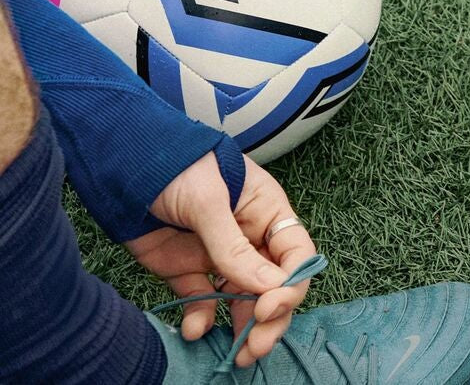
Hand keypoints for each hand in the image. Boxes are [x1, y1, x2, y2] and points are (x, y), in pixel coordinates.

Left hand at [126, 152, 315, 368]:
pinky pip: (204, 303)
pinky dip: (202, 321)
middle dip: (270, 318)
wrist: (123, 164)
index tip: (269, 307)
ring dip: (244, 329)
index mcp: (266, 211)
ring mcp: (218, 256)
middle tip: (255, 346)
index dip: (291, 284)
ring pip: (243, 301)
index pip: (295, 254)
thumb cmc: (178, 165)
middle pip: (274, 286)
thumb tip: (270, 289)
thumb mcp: (209, 201)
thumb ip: (235, 247)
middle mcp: (249, 237)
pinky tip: (194, 329)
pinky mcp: (187, 271)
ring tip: (238, 356)